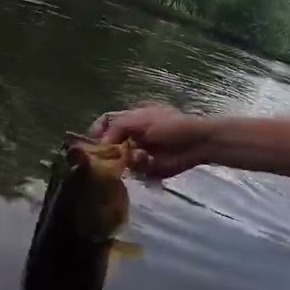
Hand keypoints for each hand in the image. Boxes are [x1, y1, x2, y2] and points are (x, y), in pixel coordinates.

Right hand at [89, 103, 210, 179]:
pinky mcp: (150, 168)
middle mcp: (134, 135)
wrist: (196, 142)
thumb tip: (102, 143)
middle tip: (108, 158)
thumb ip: (117, 127)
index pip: (106, 122)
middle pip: (112, 145)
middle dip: (110, 152)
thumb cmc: (170, 125)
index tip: (93, 143)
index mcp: (132, 118)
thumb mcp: (141, 119)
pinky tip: (149, 163)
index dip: (97, 132)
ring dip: (128, 160)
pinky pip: (137, 172)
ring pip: (122, 160)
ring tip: (141, 157)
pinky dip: (141, 168)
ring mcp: (142, 152)